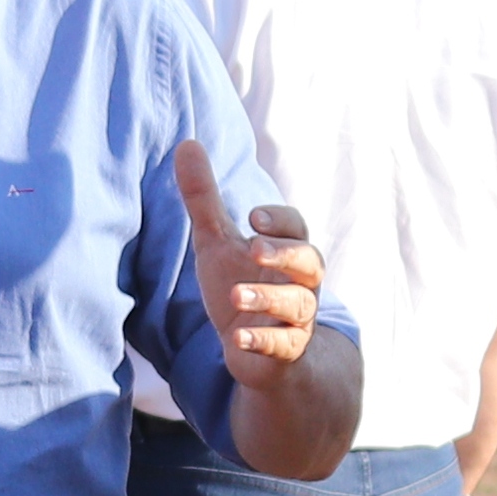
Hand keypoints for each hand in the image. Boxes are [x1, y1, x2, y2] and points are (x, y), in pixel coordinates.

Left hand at [170, 140, 326, 402]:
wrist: (252, 348)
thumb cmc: (239, 284)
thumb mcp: (217, 242)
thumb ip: (204, 198)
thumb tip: (187, 143)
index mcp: (286, 250)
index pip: (296, 227)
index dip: (278, 221)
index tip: (252, 217)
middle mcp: (300, 283)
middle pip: (309, 262)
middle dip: (284, 253)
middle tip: (252, 247)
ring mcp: (296, 319)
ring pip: (297, 306)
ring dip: (268, 299)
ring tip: (237, 296)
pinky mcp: (286, 352)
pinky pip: (283, 347)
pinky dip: (263, 343)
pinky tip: (237, 341)